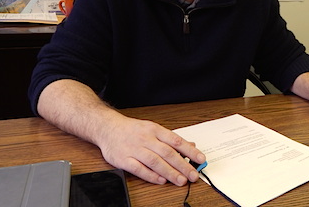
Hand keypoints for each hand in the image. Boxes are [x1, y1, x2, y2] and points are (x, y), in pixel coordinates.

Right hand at [36, 80, 205, 186]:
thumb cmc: (133, 130)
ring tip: (181, 181)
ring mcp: (134, 149)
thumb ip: (171, 139)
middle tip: (193, 175)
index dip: (189, 150)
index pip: (176, 140)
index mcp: (155, 130)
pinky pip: (138, 169)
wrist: (107, 128)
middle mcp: (146, 139)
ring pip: (155, 162)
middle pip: (167, 153)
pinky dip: (150, 175)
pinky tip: (161, 180)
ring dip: (169, 172)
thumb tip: (191, 146)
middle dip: (182, 165)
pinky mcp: (123, 159)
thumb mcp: (153, 129)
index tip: (200, 159)